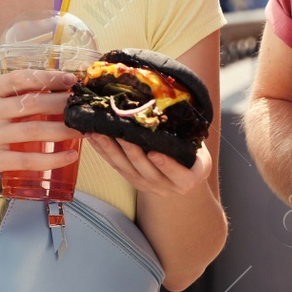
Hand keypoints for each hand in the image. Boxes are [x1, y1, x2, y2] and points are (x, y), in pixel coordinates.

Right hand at [0, 69, 82, 197]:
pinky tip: (70, 156)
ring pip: (35, 130)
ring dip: (64, 130)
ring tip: (84, 129)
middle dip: (63, 103)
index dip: (49, 77)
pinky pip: (29, 159)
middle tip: (83, 105)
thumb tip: (47, 88)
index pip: (21, 78)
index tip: (71, 79)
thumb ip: (6, 97)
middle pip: (33, 102)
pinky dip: (53, 158)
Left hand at [86, 133, 211, 197]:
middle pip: (147, 172)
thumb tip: (175, 104)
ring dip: (111, 152)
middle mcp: (169, 187)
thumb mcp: (197, 144)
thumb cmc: (193, 151)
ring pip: (128, 170)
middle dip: (131, 152)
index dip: (167, 165)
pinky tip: (93, 139)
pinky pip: (117, 168)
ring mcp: (149, 187)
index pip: (180, 175)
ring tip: (99, 134)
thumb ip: (188, 134)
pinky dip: (104, 153)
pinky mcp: (133, 182)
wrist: (185, 172)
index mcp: (189, 178)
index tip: (154, 153)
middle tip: (119, 134)